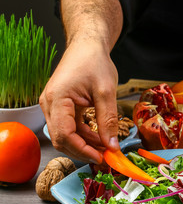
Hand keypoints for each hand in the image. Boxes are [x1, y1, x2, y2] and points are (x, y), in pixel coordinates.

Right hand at [39, 41, 119, 163]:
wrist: (87, 46)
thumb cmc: (94, 62)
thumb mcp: (106, 91)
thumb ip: (108, 120)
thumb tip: (111, 146)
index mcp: (57, 99)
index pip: (65, 135)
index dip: (83, 150)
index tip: (101, 157)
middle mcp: (50, 104)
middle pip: (62, 139)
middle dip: (83, 150)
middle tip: (105, 156)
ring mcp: (54, 106)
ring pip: (66, 135)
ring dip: (85, 144)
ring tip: (106, 148)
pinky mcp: (61, 106)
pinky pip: (70, 127)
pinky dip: (84, 135)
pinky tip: (99, 138)